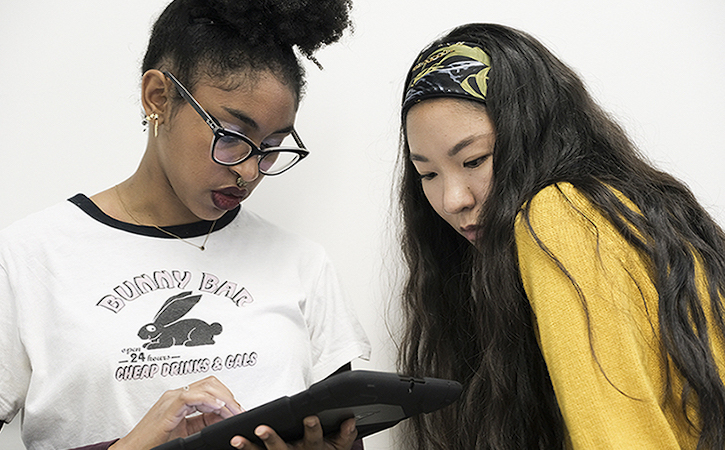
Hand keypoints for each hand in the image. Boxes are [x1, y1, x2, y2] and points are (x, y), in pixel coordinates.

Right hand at [110, 376, 243, 449]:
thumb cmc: (154, 442)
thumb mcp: (186, 432)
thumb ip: (202, 423)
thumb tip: (223, 419)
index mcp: (181, 399)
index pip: (210, 388)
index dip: (227, 397)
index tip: (237, 410)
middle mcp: (177, 395)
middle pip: (210, 383)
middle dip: (228, 396)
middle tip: (238, 411)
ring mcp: (172, 399)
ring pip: (205, 387)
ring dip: (223, 399)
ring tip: (232, 411)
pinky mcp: (169, 408)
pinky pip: (191, 397)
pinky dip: (208, 401)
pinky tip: (217, 408)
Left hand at [229, 415, 357, 449]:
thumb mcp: (338, 448)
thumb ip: (345, 435)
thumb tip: (350, 420)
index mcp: (313, 448)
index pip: (313, 438)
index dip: (311, 429)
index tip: (309, 417)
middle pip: (282, 449)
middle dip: (272, 439)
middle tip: (261, 429)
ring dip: (249, 447)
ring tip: (237, 439)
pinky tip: (233, 443)